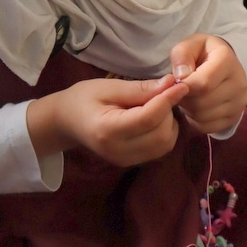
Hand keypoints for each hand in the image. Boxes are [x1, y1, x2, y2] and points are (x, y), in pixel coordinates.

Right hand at [27, 74, 188, 166]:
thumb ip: (139, 88)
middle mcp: (119, 151)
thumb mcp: (107, 87)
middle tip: (163, 92)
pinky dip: (165, 132)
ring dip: (169, 123)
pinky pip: (159, 149)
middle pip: (161, 135)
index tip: (181, 84)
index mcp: (109, 130)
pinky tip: (155, 117)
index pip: (149, 118)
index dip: (168, 100)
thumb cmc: (83, 98)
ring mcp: (126, 161)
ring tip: (158, 104)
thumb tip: (170, 83)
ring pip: (165, 144)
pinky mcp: (132, 163)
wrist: (65, 122)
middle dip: (168, 111)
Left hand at [170, 34, 246, 133]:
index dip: (183, 86)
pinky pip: (207, 127)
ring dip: (188, 110)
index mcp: (227, 60)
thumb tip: (180, 77)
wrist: (224, 64)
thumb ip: (181, 55)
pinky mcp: (235, 118)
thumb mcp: (190, 45)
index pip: (203, 83)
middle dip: (184, 98)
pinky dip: (195, 120)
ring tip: (187, 97)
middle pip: (202, 102)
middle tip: (179, 90)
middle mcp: (238, 83)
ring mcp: (239, 103)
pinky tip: (194, 107)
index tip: (175, 82)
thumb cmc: (202, 53)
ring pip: (203, 117)